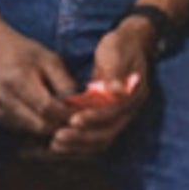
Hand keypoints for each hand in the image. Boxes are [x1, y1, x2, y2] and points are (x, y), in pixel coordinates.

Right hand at [0, 23, 75, 136]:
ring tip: (66, 119)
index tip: (84, 114)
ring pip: (34, 132)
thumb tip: (82, 106)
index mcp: (17, 79)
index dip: (67, 114)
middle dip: (62, 126)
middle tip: (79, 122)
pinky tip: (49, 118)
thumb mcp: (49, 59)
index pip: (46, 107)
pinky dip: (40, 127)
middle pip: (40, 125)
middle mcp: (4, 98)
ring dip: (52, 129)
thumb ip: (65, 83)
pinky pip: (25, 130)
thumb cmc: (26, 53)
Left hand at [50, 18, 151, 154]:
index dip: (94, 118)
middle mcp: (128, 110)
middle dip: (83, 137)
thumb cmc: (120, 46)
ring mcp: (118, 116)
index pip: (113, 112)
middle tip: (58, 136)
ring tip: (55, 143)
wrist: (129, 45)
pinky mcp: (107, 118)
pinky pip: (94, 136)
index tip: (74, 120)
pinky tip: (58, 142)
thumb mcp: (117, 52)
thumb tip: (116, 91)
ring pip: (100, 139)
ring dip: (78, 144)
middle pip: (107, 133)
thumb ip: (115, 72)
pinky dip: (78, 141)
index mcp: (133, 94)